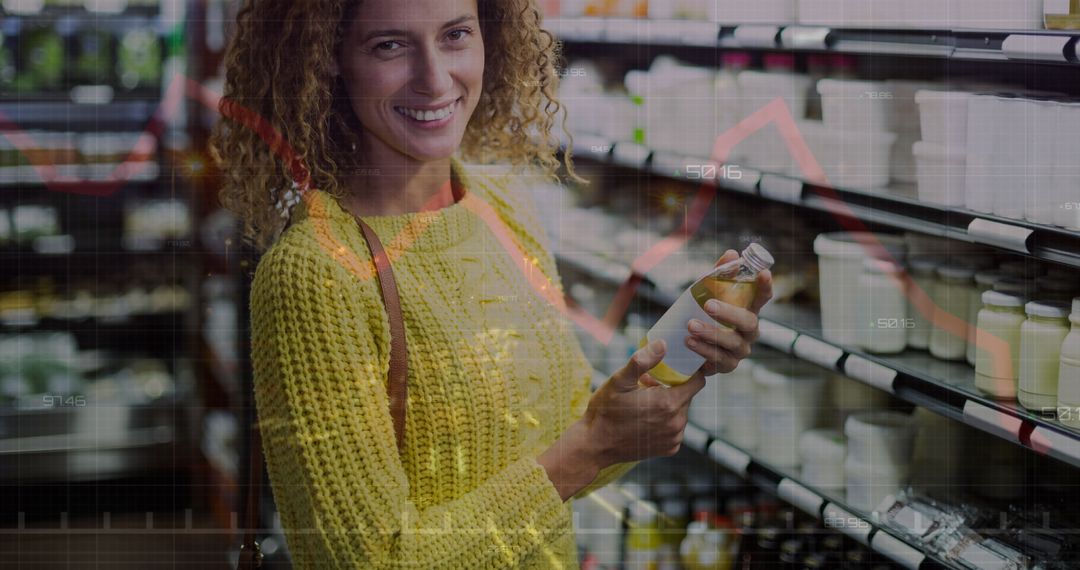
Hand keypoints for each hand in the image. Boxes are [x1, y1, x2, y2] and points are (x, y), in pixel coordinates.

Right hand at [581, 340, 706, 467]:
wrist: (595, 446)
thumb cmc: (605, 411)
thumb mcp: (619, 381)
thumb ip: (642, 361)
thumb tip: (663, 344)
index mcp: (668, 403)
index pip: (698, 382)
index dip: (688, 372)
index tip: (674, 368)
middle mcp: (676, 423)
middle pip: (687, 396)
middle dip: (672, 387)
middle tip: (648, 384)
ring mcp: (674, 438)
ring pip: (681, 411)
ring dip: (668, 404)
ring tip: (644, 401)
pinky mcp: (670, 449)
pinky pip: (675, 427)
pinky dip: (665, 420)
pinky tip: (646, 418)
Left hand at [686, 249, 773, 374]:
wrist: (690, 347)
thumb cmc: (706, 315)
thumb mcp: (710, 293)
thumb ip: (720, 274)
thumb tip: (731, 253)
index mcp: (748, 310)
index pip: (763, 298)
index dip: (765, 286)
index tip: (763, 273)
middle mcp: (749, 331)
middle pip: (749, 322)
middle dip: (729, 313)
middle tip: (708, 305)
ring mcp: (741, 349)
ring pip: (732, 342)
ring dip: (711, 333)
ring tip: (690, 325)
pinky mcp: (727, 365)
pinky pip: (719, 359)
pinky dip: (703, 349)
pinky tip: (689, 342)